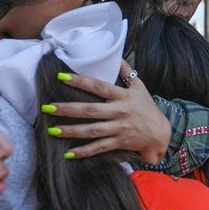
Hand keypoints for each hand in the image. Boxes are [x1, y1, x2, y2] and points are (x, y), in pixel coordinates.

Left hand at [43, 61, 170, 163]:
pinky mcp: (119, 143)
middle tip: (47, 107)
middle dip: (68, 109)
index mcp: (123, 96)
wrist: (161, 133)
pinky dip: (84, 152)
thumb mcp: (140, 87)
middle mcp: (120, 112)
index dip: (80, 81)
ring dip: (71, 131)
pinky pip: (99, 148)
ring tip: (52, 130)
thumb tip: (116, 56)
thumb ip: (127, 72)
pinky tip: (68, 153)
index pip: (99, 86)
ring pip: (92, 130)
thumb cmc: (148, 108)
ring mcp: (119, 129)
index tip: (62, 77)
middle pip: (90, 110)